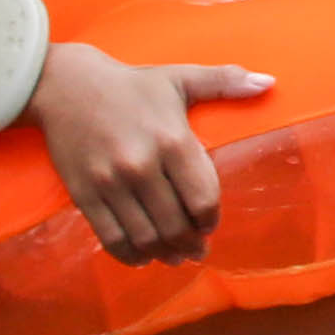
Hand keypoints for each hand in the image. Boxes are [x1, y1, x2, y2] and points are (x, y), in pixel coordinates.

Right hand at [31, 42, 270, 263]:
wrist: (66, 86)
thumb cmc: (131, 84)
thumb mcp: (181, 77)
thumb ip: (225, 82)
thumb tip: (268, 83)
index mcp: (172, 140)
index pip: (203, 198)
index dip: (211, 219)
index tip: (210, 224)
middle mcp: (142, 166)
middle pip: (176, 225)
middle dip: (191, 244)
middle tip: (197, 249)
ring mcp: (110, 183)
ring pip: (145, 237)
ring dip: (164, 254)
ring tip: (174, 256)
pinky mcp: (84, 194)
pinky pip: (111, 238)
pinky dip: (129, 255)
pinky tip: (142, 257)